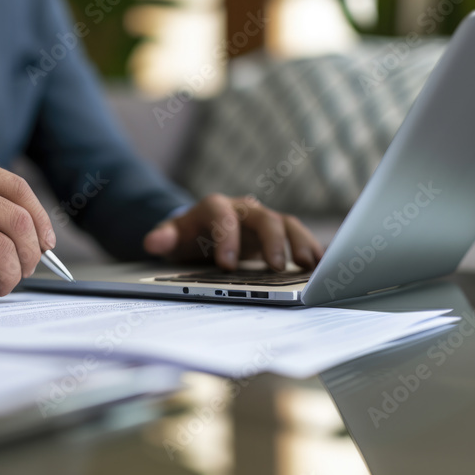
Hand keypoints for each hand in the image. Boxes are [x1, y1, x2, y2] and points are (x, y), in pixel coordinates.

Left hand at [142, 194, 322, 270]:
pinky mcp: (277, 233)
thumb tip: (152, 241)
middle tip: (276, 267)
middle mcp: (243, 209)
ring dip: (300, 243)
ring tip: (310, 266)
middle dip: (271, 241)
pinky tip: (322, 267)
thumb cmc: (186, 237)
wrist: (199, 232)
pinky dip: (311, 248)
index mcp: (215, 208)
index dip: (226, 238)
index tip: (227, 266)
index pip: (222, 216)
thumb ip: (163, 238)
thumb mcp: (171, 238)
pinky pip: (299, 236)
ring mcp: (263, 220)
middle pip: (263, 218)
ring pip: (287, 224)